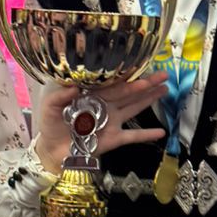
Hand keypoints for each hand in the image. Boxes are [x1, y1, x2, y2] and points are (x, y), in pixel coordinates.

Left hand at [33, 72, 169, 172]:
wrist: (51, 150)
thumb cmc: (51, 124)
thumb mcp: (50, 106)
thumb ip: (60, 95)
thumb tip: (74, 86)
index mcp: (92, 95)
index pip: (112, 83)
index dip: (126, 76)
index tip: (141, 66)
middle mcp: (105, 106)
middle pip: (129, 92)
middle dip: (146, 83)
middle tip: (164, 75)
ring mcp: (111, 122)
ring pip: (134, 108)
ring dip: (149, 100)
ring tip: (165, 89)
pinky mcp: (113, 139)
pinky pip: (132, 137)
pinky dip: (146, 135)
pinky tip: (161, 132)